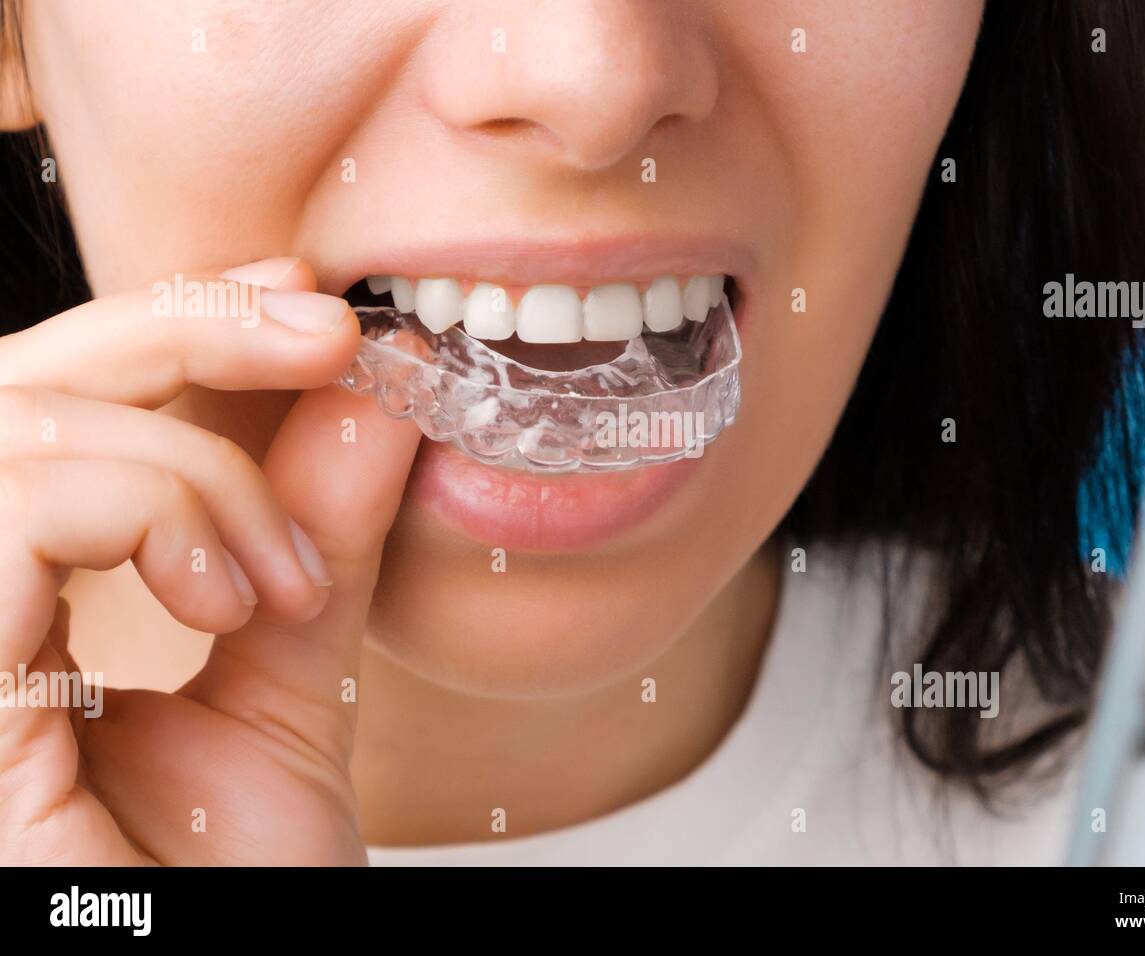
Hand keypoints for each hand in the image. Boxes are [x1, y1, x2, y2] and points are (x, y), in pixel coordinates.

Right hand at [0, 258, 420, 863]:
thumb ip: (316, 545)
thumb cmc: (224, 886)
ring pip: (8, 422)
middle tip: (331, 336)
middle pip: (13, 378)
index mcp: (13, 603)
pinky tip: (223, 600)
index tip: (308, 307)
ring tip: (275, 581)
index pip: (55, 404)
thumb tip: (372, 398)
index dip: (170, 321)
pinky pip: (0, 506)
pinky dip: (137, 509)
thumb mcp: (287, 688)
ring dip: (185, 466)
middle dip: (181, 323)